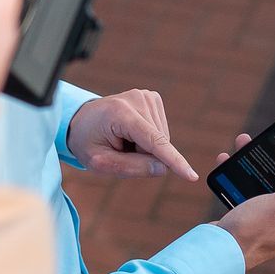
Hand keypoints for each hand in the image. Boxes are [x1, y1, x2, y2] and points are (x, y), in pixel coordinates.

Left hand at [66, 89, 197, 179]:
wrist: (82, 120)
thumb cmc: (87, 142)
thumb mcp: (99, 162)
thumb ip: (131, 167)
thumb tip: (163, 168)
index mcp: (120, 113)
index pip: (153, 141)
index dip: (173, 161)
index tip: (192, 177)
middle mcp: (137, 99)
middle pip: (159, 144)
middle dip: (144, 156)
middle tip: (119, 149)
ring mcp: (147, 96)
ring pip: (163, 140)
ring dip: (145, 148)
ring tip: (123, 140)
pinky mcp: (153, 99)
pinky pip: (162, 132)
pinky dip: (149, 140)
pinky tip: (131, 133)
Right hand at [212, 133, 274, 268]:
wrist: (218, 250)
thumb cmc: (253, 230)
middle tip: (266, 141)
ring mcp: (266, 221)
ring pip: (264, 185)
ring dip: (254, 165)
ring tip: (242, 144)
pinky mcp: (247, 220)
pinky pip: (246, 193)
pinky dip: (238, 178)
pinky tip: (228, 164)